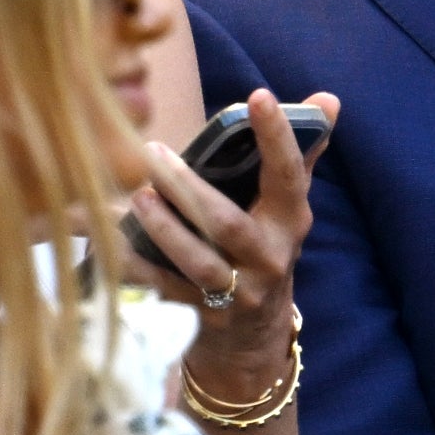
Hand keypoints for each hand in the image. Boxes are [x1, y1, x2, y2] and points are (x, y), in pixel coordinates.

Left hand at [121, 89, 338, 399]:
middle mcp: (268, 257)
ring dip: (163, 229)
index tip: (259, 96)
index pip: (289, 173)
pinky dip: (133, 266)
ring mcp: (237, 293)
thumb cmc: (263, 249)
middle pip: (227, 223)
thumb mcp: (286, 208)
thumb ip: (300, 152)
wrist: (254, 339)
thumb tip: (327, 98)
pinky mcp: (203, 318)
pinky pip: (163, 289)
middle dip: (188, 189)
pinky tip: (107, 242)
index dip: (277, 136)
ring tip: (136, 198)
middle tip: (152, 153)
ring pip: (198, 261)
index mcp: (290, 221)